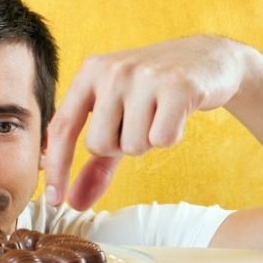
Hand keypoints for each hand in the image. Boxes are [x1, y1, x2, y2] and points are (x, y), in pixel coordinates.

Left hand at [44, 35, 251, 209]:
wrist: (208, 59)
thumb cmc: (153, 93)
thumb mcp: (118, 121)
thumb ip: (95, 164)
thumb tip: (74, 203)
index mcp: (89, 72)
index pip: (61, 127)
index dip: (56, 167)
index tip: (53, 200)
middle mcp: (112, 70)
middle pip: (98, 144)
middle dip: (119, 147)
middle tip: (139, 122)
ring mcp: (144, 76)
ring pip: (132, 145)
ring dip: (147, 141)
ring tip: (158, 114)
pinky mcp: (177, 86)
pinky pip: (161, 140)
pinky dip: (171, 136)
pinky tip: (177, 114)